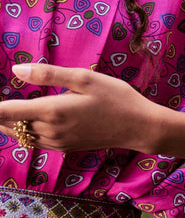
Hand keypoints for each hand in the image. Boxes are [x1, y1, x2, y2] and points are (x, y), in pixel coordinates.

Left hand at [0, 64, 161, 153]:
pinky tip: (26, 120)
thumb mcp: (85, 78)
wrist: (138, 127)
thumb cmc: (115, 97)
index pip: (5, 112)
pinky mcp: (64, 148)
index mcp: (52, 110)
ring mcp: (57, 142)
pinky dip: (23, 131)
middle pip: (8, 125)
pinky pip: (34, 141)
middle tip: (0, 103)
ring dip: (8, 123)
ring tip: (6, 110)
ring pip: (20, 135)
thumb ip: (48, 74)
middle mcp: (50, 130)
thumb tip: (16, 70)